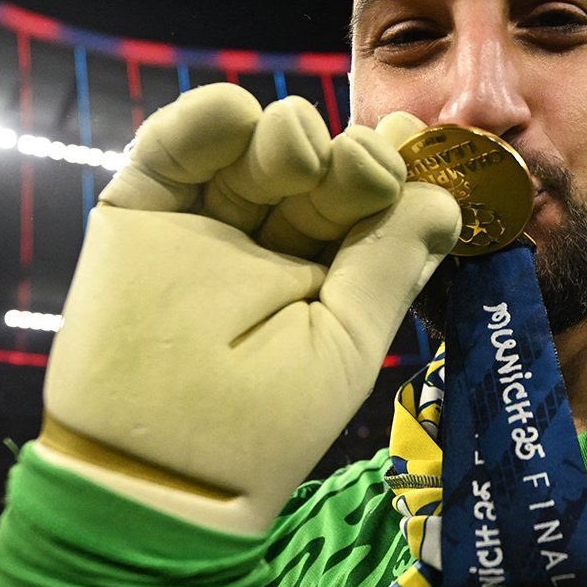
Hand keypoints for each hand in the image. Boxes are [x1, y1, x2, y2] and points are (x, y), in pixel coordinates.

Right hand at [38, 84, 458, 534]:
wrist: (152, 469)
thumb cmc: (261, 429)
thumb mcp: (345, 345)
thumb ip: (390, 264)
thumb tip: (444, 197)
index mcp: (327, 275)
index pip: (369, 202)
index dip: (397, 168)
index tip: (417, 143)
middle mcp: (270, 242)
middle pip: (322, 165)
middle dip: (351, 155)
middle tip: (362, 165)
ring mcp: (207, 221)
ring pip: (257, 144)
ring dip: (290, 134)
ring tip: (297, 162)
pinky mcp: (142, 208)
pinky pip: (176, 145)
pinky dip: (209, 117)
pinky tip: (239, 117)